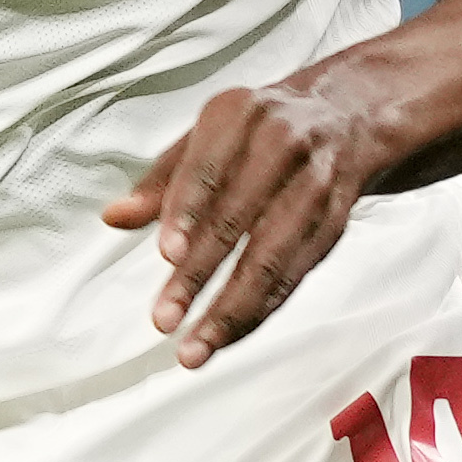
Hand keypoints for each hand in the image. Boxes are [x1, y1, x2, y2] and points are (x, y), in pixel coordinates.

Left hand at [104, 65, 405, 366]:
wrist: (346, 114)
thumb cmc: (260, 128)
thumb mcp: (208, 135)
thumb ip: (161, 180)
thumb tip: (115, 217)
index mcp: (241, 115)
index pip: (209, 169)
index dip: (187, 213)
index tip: (166, 256)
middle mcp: (283, 145)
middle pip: (238, 219)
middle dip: (199, 275)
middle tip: (166, 319)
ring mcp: (315, 185)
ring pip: (272, 257)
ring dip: (232, 309)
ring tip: (196, 347)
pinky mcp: (335, 221)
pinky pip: (296, 274)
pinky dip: (261, 310)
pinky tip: (230, 334)